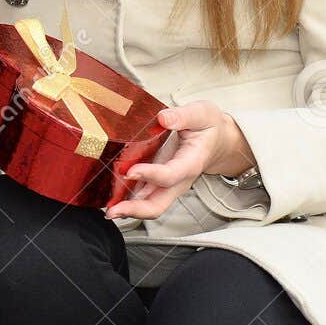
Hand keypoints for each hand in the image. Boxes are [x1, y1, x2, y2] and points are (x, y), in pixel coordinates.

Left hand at [104, 101, 257, 221]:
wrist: (217, 140)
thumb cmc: (208, 127)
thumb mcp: (201, 114)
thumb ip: (183, 116)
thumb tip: (163, 118)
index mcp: (190, 162)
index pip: (170, 175)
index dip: (151, 175)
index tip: (131, 172)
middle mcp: (179, 180)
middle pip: (158, 204)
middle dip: (135, 210)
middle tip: (113, 210)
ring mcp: (168, 185)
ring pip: (149, 205)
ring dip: (128, 210)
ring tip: (108, 210)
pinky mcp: (158, 183)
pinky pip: (143, 197)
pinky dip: (127, 201)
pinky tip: (111, 200)